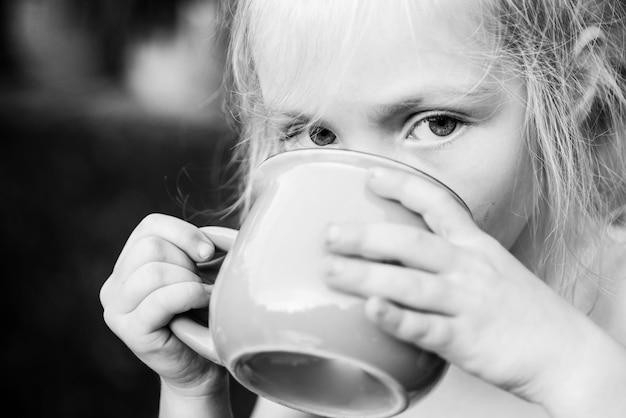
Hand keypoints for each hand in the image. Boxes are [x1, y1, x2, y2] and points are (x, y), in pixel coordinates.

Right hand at [99, 214, 227, 397]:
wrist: (201, 366)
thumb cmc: (203, 315)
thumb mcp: (199, 271)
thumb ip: (196, 248)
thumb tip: (214, 238)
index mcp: (128, 263)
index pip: (150, 225)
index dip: (184, 233)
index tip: (208, 253)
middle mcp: (114, 284)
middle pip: (150, 246)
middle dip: (186, 262)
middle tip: (201, 283)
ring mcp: (117, 308)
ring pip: (153, 271)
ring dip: (189, 280)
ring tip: (203, 296)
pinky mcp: (130, 330)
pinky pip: (161, 299)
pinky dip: (191, 295)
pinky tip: (204, 303)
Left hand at [322, 167, 602, 407]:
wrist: (565, 353)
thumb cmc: (524, 312)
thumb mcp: (494, 269)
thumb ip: (455, 260)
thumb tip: (407, 259)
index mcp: (475, 247)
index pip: (438, 204)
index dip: (402, 186)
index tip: (371, 174)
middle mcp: (468, 268)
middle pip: (411, 243)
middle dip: (366, 236)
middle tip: (329, 234)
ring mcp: (466, 303)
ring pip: (409, 283)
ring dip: (366, 275)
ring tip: (330, 270)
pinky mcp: (466, 339)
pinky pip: (425, 327)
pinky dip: (397, 318)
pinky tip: (371, 310)